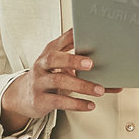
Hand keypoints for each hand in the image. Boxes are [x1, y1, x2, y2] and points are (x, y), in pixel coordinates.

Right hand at [0, 29, 114, 133]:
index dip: (72, 37)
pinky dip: (76, 104)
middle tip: (91, 64)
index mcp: (49, 52)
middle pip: (54, 59)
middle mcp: (42, 64)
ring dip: (81, 85)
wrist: (24, 96)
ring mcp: (39, 82)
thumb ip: (80, 61)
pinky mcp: (40, 100)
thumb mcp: (61, 66)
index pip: (60, 41)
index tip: (87, 34)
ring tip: (99, 90)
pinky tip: (90, 105)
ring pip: (59, 81)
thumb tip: (114, 66)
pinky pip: (59, 101)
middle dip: (73, 60)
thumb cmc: (50, 77)